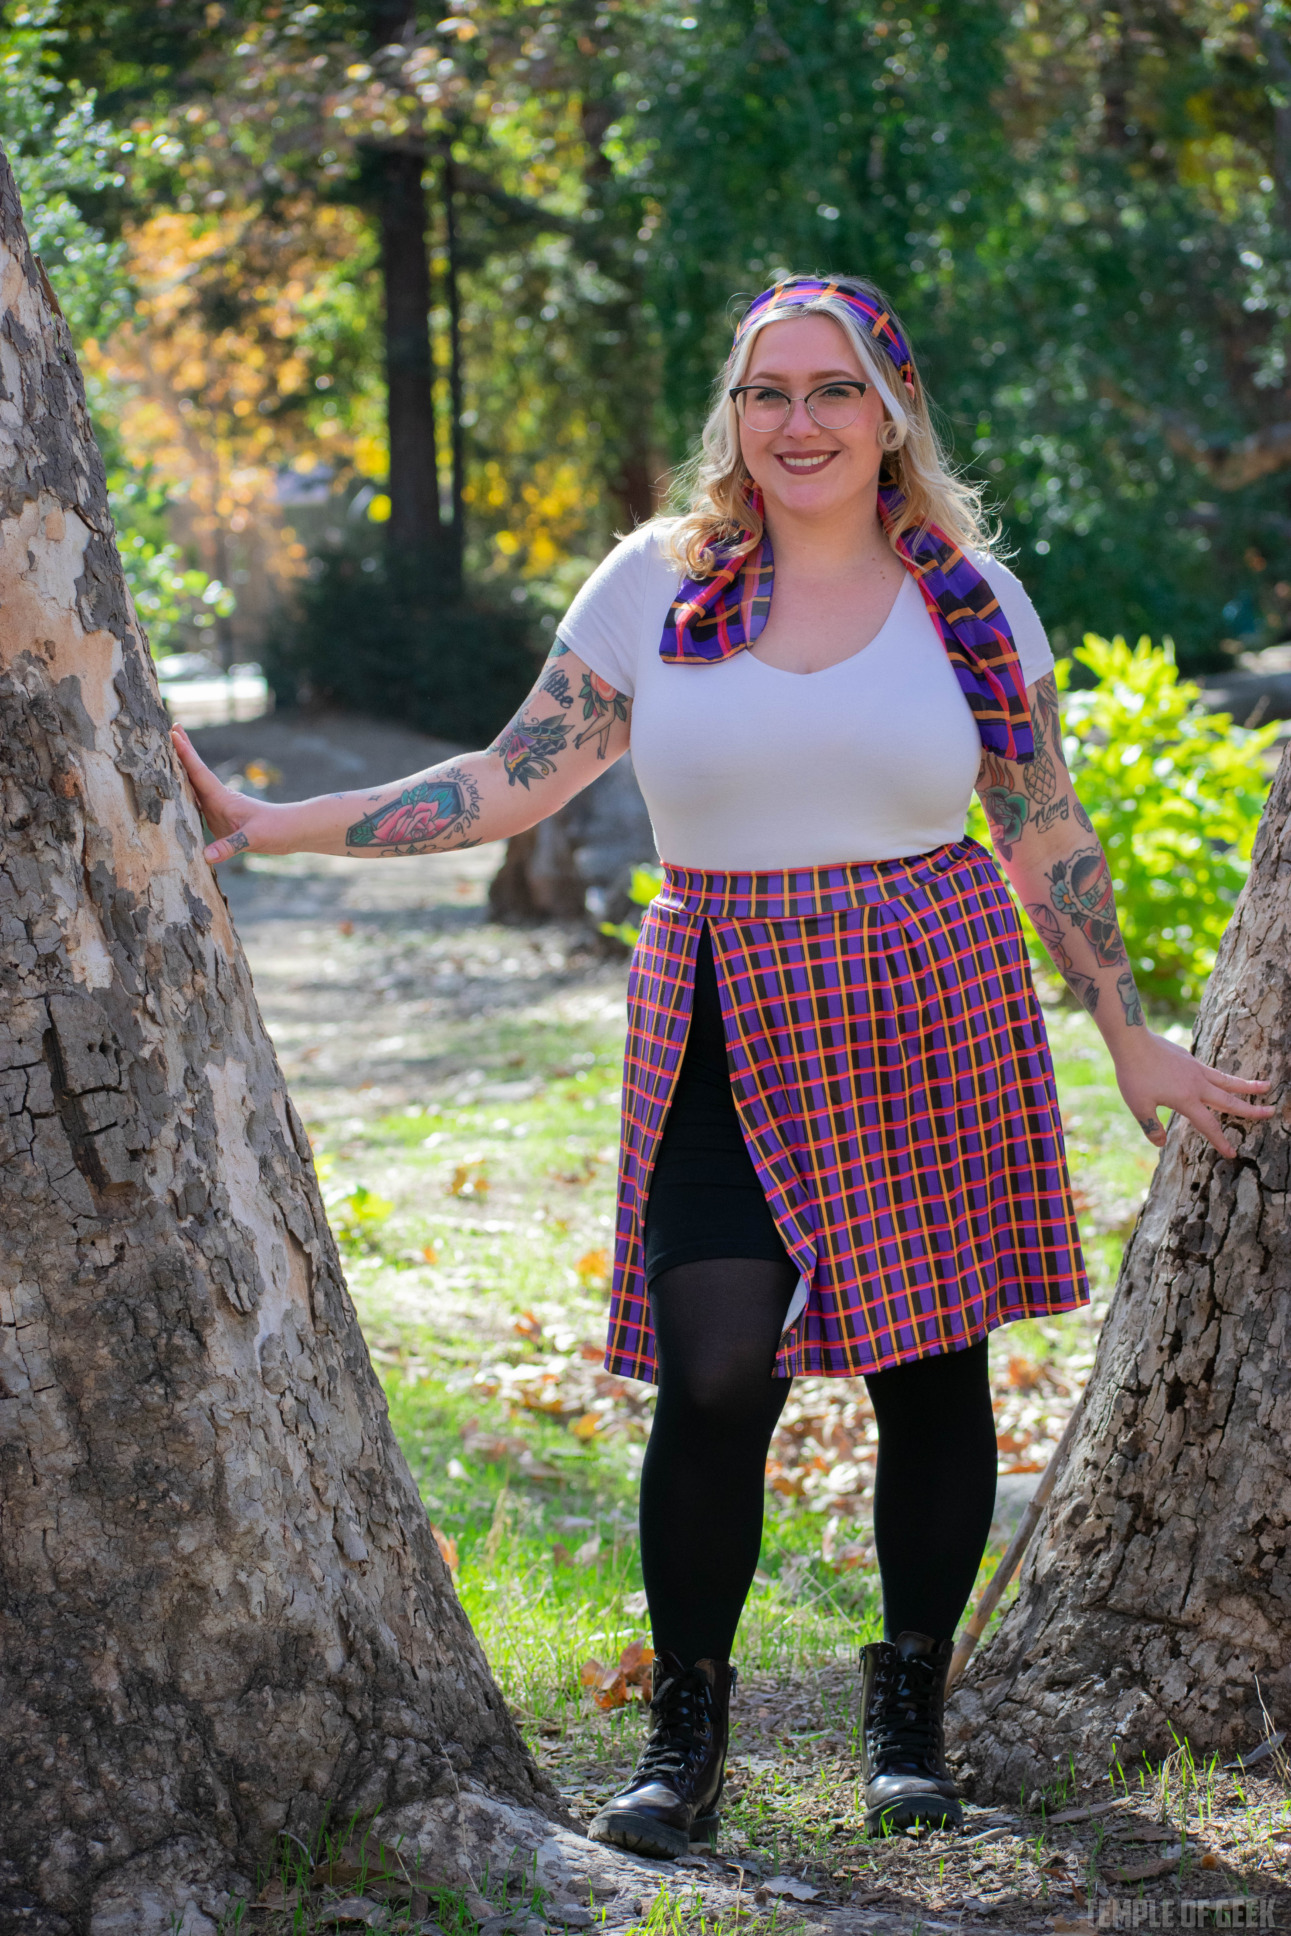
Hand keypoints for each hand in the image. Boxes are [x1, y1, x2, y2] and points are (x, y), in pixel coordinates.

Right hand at [171, 725, 284, 863]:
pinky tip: (177, 792)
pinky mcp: (221, 819)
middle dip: (182, 752)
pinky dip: (186, 793)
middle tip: (171, 728)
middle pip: (194, 772)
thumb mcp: (254, 838)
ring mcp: (219, 808)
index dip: (185, 754)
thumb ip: (230, 846)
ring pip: (195, 785)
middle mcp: (218, 799)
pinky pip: (198, 803)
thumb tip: (206, 856)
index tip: (173, 734)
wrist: (293, 831)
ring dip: (182, 770)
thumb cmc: (276, 829)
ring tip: (167, 754)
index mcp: (223, 798)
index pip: (199, 772)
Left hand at [1114, 1029, 1273, 1158]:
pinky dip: (1223, 1077)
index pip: (1209, 1125)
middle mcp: (1197, 1084)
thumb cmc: (1133, 1075)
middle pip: (1229, 1101)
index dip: (1221, 1141)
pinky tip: (1225, 1079)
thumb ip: (1151, 1127)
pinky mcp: (1190, 1058)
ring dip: (1247, 1085)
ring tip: (1267, 1085)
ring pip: (1227, 1080)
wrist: (1132, 1041)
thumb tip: (1161, 1144)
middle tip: (1271, 1112)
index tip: (1232, 1153)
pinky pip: (1212, 1070)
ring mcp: (1195, 1069)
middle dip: (1251, 1109)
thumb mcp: (1138, 1106)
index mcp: (1186, 1099)